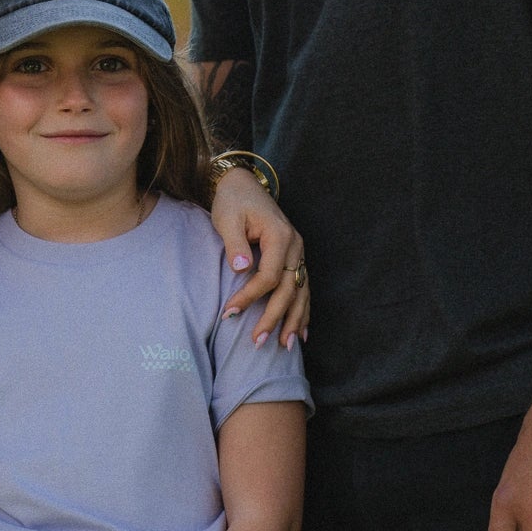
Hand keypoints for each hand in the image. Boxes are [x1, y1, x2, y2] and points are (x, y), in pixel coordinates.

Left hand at [210, 168, 308, 349]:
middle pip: (289, 289)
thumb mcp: (227, 219)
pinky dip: (303, 311)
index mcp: (280, 235)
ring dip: (294, 320)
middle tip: (257, 342)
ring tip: (285, 346)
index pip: (269, 276)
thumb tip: (242, 269)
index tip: (230, 313)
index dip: (250, 297)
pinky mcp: (295, 257)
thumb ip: (236, 245)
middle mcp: (295, 246)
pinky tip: (301, 332)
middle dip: (274, 318)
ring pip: (301, 292)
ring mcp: (298, 252)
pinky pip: (303, 288)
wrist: (242, 184)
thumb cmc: (232, 202)